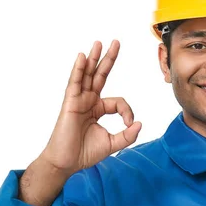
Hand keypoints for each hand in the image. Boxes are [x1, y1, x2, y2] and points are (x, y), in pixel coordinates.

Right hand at [40, 40, 141, 174]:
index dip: (127, 111)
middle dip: (108, 59)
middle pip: (100, 75)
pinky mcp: (69, 103)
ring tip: (99, 43)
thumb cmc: (84, 154)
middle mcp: (88, 101)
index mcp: (98, 109)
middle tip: (116, 42)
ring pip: (88, 75)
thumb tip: (139, 123)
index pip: (118, 102)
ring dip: (93, 58)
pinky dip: (78, 69)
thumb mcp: (113, 144)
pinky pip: (75, 82)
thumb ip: (127, 135)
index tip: (128, 124)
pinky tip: (82, 57)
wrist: (67, 163)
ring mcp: (78, 100)